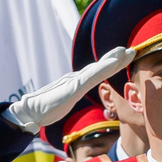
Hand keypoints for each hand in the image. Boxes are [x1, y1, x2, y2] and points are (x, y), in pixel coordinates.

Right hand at [5, 46, 135, 133]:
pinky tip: (114, 63)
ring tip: (126, 51)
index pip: (96, 73)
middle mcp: (76, 78)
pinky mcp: (73, 87)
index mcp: (76, 83)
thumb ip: (65, 99)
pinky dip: (104, 68)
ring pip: (98, 68)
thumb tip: (65, 99)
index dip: (111, 65)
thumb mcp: (61, 104)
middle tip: (132, 50)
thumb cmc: (44, 110)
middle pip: (100, 67)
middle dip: (117, 59)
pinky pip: (92, 76)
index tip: (124, 58)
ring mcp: (75, 81)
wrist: (29, 111)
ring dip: (114, 60)